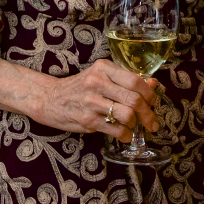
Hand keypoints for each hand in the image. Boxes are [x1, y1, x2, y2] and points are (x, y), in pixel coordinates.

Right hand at [35, 59, 159, 141]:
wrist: (50, 98)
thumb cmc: (80, 87)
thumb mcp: (101, 76)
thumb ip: (126, 79)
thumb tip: (153, 83)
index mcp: (103, 68)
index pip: (135, 80)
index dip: (149, 94)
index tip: (152, 102)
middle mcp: (97, 82)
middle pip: (134, 99)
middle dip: (148, 113)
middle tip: (152, 121)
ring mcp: (91, 102)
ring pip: (127, 115)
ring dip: (136, 124)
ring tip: (134, 126)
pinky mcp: (87, 120)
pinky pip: (115, 130)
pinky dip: (125, 135)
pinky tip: (125, 135)